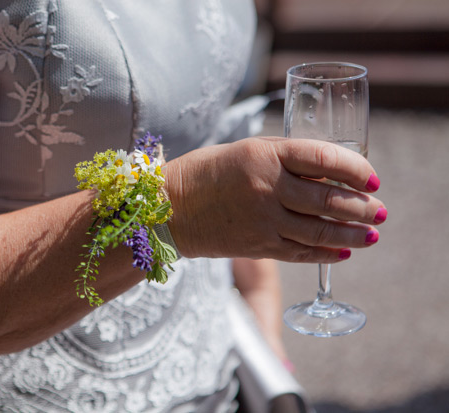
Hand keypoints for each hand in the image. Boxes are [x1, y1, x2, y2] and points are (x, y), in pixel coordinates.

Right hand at [165, 137, 386, 261]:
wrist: (170, 207)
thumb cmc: (207, 172)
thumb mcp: (246, 150)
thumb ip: (285, 157)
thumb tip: (329, 170)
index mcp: (264, 155)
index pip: (324, 158)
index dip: (356, 168)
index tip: (372, 177)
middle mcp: (267, 187)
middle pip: (329, 198)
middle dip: (362, 207)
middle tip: (380, 211)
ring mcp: (262, 220)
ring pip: (320, 230)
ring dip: (352, 234)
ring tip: (371, 235)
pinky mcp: (257, 245)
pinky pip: (300, 252)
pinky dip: (325, 254)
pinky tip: (341, 252)